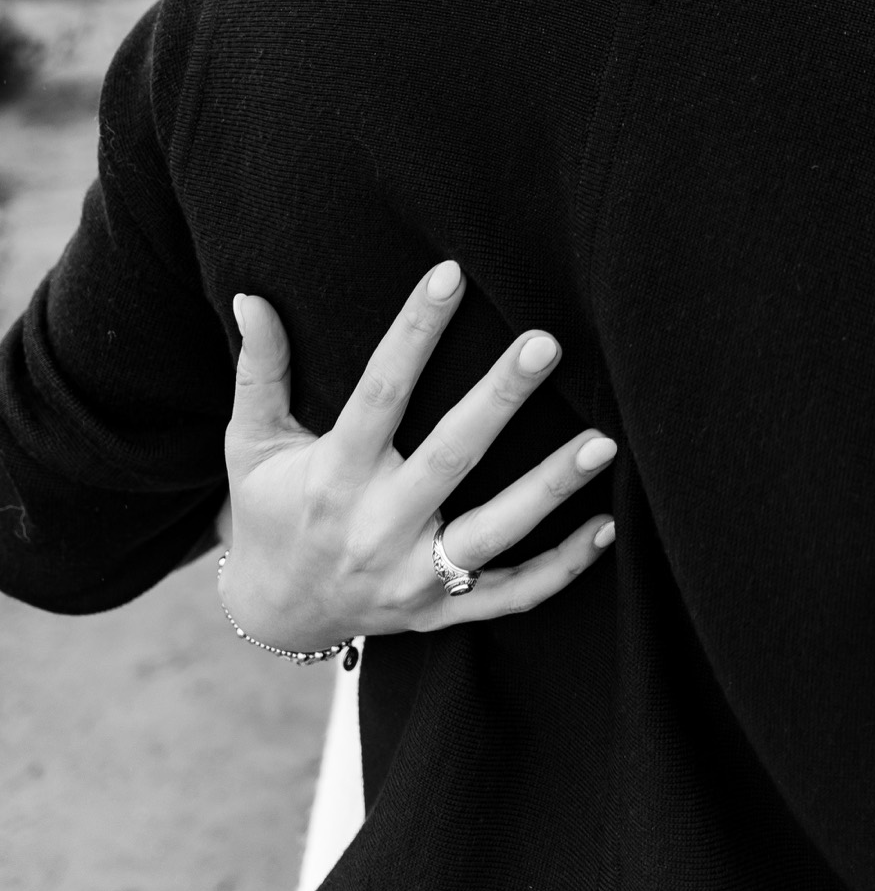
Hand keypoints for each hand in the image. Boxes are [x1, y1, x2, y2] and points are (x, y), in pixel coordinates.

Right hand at [219, 262, 615, 652]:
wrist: (275, 617)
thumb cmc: (270, 510)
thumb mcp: (251, 443)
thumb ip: (260, 371)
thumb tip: (250, 296)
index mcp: (334, 476)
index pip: (379, 393)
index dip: (413, 332)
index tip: (452, 274)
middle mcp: (376, 528)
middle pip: (449, 457)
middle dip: (499, 399)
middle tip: (545, 343)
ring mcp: (413, 578)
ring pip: (493, 535)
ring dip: (549, 490)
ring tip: (602, 442)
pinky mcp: (442, 613)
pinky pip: (512, 597)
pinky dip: (562, 568)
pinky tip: (608, 525)